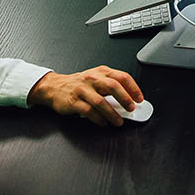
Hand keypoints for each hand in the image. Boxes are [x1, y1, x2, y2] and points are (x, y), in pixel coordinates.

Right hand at [27, 66, 142, 126]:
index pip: (122, 76)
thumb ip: (111, 86)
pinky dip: (99, 119)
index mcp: (101, 72)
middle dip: (125, 99)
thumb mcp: (96, 79)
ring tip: (118, 121)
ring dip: (112, 113)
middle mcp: (92, 79)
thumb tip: (129, 100)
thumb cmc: (79, 84)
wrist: (55, 87)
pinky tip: (104, 123)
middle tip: (131, 108)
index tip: (139, 98)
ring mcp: (82, 90)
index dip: (133, 88)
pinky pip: (89, 111)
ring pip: (101, 101)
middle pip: (113, 86)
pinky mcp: (74, 101)